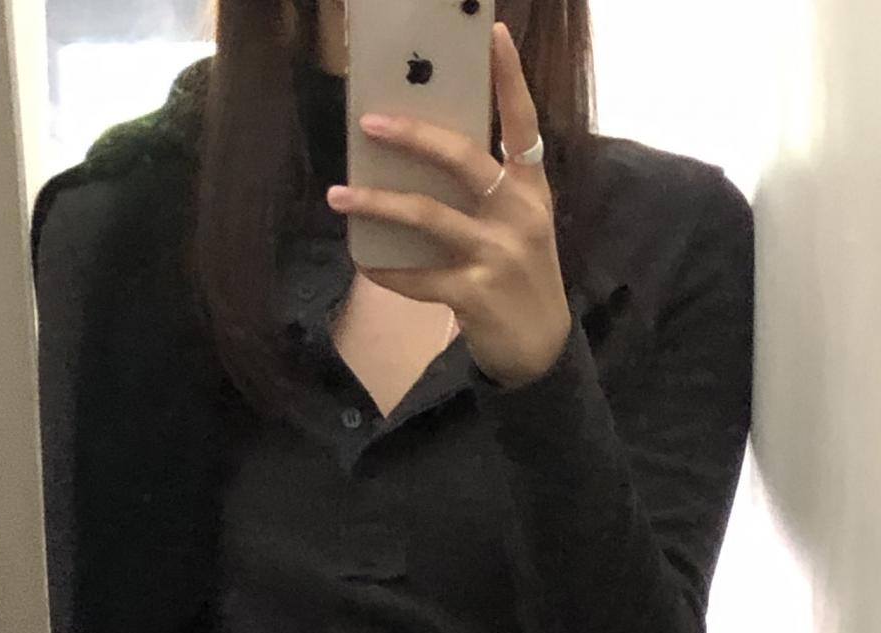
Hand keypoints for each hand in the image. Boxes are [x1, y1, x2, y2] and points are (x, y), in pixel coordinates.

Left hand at [325, 21, 571, 392]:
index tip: (495, 34)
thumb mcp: (520, 226)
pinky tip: (363, 260)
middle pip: (462, 159)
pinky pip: (418, 277)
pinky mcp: (475, 295)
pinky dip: (386, 270)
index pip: (524, 123)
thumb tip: (422, 160)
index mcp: (532, 189)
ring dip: (377, 205)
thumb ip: (488, 191)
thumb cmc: (520, 277)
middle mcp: (519, 214)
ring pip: (428, 216)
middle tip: (370, 123)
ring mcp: (497, 254)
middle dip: (413, 136)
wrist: (542, 351)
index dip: (510, 78)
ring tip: (338, 196)